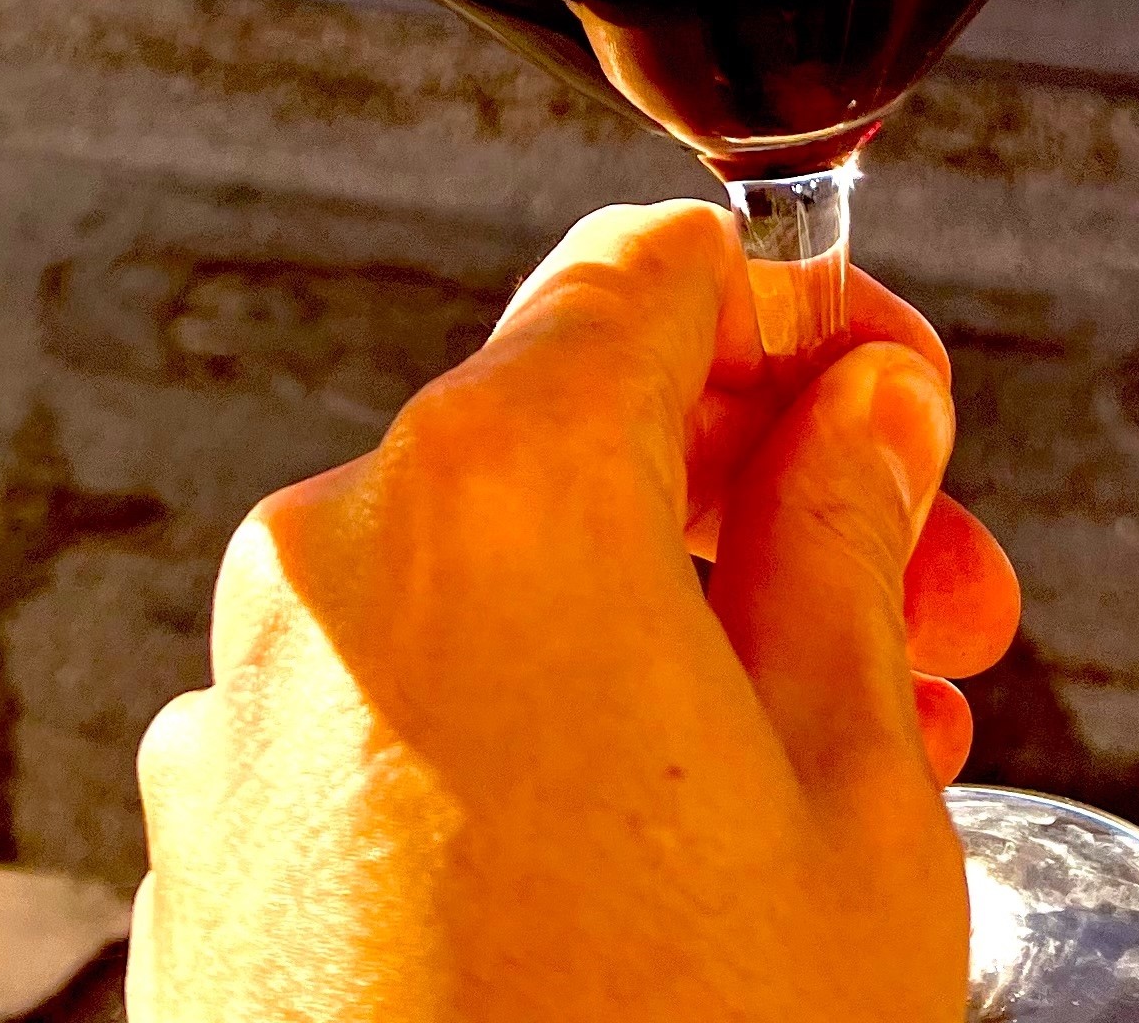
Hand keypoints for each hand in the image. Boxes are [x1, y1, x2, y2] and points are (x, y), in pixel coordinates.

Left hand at [131, 201, 1011, 1022]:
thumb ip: (850, 544)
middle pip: (573, 434)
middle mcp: (331, 565)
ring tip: (837, 758)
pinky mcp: (204, 862)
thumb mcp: (852, 795)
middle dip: (769, 497)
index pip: (657, 275)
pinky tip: (663, 860)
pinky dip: (525, 742)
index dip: (810, 315)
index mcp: (493, 490)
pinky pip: (387, 728)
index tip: (899, 394)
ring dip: (661, 631)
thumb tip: (865, 413)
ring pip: (485, 594)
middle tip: (934, 603)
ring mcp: (243, 720)